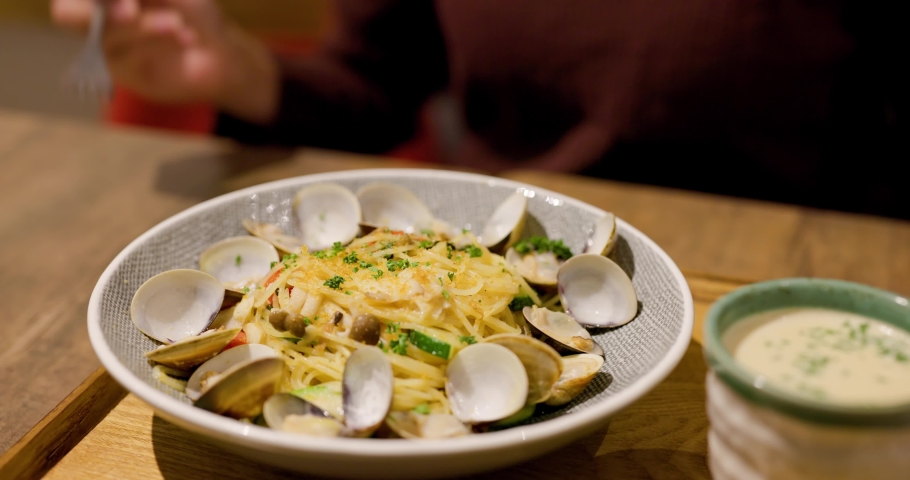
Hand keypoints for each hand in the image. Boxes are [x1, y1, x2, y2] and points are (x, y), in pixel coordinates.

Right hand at [52, 0, 277, 121]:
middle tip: (130, 11)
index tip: (131, 3)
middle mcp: (96, 16)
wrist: (220, 54)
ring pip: (104, 35)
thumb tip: (125, 0)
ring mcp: (106, 47)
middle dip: (96, 11)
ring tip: (177, 23)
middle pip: (66, 14)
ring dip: (143, 26)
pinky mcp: (122, 74)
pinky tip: (186, 38)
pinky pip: (127, 57)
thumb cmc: (194, 11)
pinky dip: (157, 42)